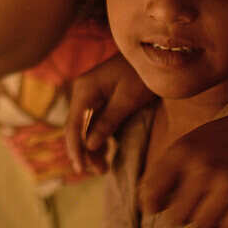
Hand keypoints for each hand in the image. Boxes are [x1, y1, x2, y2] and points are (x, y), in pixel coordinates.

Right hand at [65, 54, 155, 173]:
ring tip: (102, 169)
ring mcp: (90, 96)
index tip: (81, 168)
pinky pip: (93, 124)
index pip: (74, 124)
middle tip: (99, 172)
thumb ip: (108, 121)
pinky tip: (105, 154)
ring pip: (84, 128)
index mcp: (84, 89)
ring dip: (91, 148)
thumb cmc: (141, 74)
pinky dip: (98, 139)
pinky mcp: (100, 100)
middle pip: (76, 128)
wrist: (154, 55)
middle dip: (84, 151)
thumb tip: (90, 145)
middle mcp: (82, 93)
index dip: (75, 148)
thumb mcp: (128, 98)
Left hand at [139, 103, 227, 227]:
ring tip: (217, 206)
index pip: (151, 191)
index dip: (153, 203)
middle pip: (176, 216)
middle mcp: (203, 166)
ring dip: (207, 221)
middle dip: (185, 213)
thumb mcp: (195, 140)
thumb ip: (169, 167)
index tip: (158, 206)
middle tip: (198, 203)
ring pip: (201, 226)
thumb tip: (146, 202)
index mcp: (183, 149)